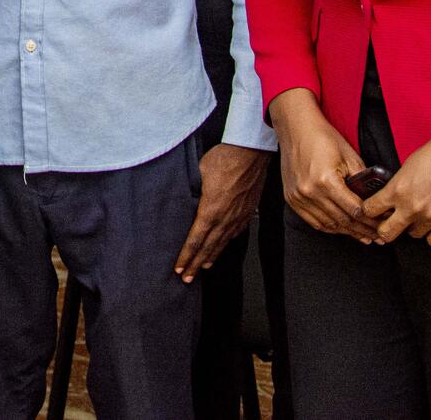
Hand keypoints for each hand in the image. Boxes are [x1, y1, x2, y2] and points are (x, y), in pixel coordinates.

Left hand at [174, 143, 270, 281]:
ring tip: (202, 268)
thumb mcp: (199, 172)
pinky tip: (222, 248)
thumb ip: (192, 189)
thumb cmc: (225, 158)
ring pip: (222, 243)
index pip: (195, 240)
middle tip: (186, 279)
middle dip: (195, 264)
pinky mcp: (247, 212)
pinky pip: (235, 234)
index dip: (186, 256)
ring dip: (211, 257)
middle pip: (208, 248)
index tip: (179, 268)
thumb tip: (185, 195)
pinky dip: (226, 244)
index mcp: (210, 210)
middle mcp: (225, 219)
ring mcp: (238, 217)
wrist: (251, 152)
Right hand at [268, 88, 377, 240]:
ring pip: (328, 224)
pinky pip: (313, 221)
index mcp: (326, 181)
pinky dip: (329, 228)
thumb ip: (362, 180)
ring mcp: (298, 197)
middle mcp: (310, 192)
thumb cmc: (324, 138)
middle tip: (377, 237)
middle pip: (342, 221)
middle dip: (362, 230)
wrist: (296, 129)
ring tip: (363, 236)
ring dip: (347, 232)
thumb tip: (375, 200)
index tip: (382, 226)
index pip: (354, 210)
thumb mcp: (349, 156)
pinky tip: (342, 229)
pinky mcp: (291, 198)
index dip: (371, 222)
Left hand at [363, 110, 430, 247]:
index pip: (371, 210)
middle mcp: (412, 208)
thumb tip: (390, 201)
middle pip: (386, 233)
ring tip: (422, 212)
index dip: (370, 210)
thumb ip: (397, 187)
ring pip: (413, 235)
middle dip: (385, 228)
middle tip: (391, 222)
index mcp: (398, 190)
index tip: (374, 210)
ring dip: (414, 226)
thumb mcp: (408, 166)